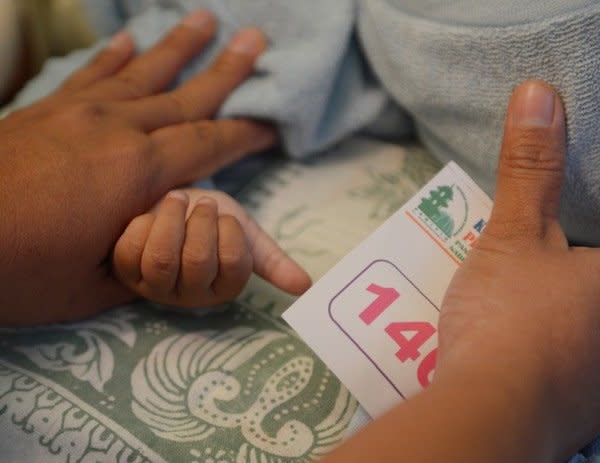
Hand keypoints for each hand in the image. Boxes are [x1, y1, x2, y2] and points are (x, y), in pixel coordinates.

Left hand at [0, 11, 276, 324]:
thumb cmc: (10, 266)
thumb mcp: (87, 291)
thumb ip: (133, 271)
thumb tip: (156, 258)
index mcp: (138, 176)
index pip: (208, 146)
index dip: (245, 135)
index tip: (270, 125)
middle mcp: (117, 131)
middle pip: (184, 95)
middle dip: (226, 70)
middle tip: (256, 39)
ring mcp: (78, 113)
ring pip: (141, 73)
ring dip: (177, 47)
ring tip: (206, 20)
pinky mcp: (44, 110)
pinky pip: (90, 74)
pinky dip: (113, 56)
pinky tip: (128, 40)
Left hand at [113, 189, 311, 306]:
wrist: (170, 205)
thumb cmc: (209, 221)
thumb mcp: (244, 233)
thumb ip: (271, 259)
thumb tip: (307, 288)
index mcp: (223, 289)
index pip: (234, 264)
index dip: (229, 231)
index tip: (224, 216)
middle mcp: (189, 297)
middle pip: (197, 260)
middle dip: (201, 221)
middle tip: (201, 204)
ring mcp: (154, 288)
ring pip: (162, 257)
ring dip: (171, 218)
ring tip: (176, 202)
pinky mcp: (125, 272)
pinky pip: (132, 248)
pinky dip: (143, 222)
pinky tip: (149, 216)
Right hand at [322, 80, 597, 462]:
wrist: (488, 413)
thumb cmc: (512, 318)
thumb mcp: (513, 234)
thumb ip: (530, 168)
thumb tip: (539, 93)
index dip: (579, 214)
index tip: (542, 231)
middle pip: (589, 270)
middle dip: (567, 256)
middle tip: (534, 247)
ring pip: (582, 317)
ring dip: (560, 300)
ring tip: (523, 293)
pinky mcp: (583, 399)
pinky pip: (571, 353)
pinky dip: (550, 338)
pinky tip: (517, 338)